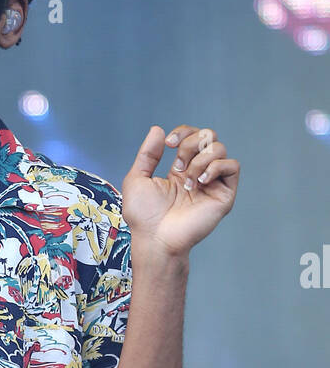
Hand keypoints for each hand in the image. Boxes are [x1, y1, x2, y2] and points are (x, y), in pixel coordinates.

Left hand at [122, 124, 239, 258]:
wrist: (155, 238)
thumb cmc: (144, 216)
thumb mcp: (137, 179)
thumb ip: (147, 154)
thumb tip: (158, 129)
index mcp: (181, 169)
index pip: (192, 137)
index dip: (183, 133)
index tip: (168, 143)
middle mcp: (199, 174)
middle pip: (209, 137)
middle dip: (191, 143)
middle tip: (177, 165)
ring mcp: (212, 184)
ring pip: (220, 148)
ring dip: (200, 159)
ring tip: (187, 181)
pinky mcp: (224, 194)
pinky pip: (232, 166)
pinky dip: (216, 166)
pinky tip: (200, 181)